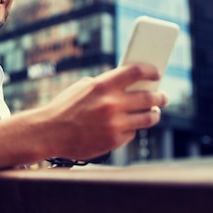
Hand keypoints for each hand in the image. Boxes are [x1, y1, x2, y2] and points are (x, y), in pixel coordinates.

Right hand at [40, 63, 167, 159]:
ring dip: (154, 113)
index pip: (136, 72)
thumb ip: (106, 85)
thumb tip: (130, 84)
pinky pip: (132, 132)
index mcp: (102, 86)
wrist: (49, 132)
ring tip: (155, 112)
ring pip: (147, 117)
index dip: (150, 71)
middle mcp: (111, 104)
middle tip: (163, 96)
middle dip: (160, 96)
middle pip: (148, 97)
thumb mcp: (84, 88)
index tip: (157, 73)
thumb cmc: (65, 108)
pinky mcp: (114, 141)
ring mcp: (114, 124)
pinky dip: (131, 128)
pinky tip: (128, 125)